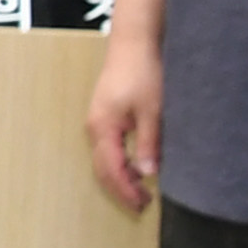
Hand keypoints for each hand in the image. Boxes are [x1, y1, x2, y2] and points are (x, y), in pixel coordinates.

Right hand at [85, 37, 163, 214]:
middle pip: (103, 169)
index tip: (142, 205)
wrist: (134, 42)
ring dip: (121, 177)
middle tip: (143, 205)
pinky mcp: (106, 115)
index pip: (112, 170)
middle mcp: (95, 128)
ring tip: (142, 189)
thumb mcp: (151, 111)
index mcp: (103, 128)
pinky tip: (135, 165)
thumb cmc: (142, 72)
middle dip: (121, 189)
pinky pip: (108, 148)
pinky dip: (120, 163)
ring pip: (105, 160)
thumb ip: (148, 143)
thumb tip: (148, 173)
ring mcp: (98, 121)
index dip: (126, 191)